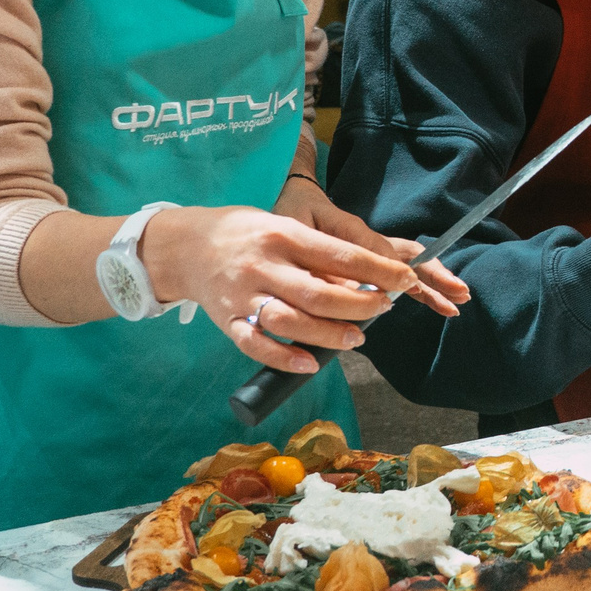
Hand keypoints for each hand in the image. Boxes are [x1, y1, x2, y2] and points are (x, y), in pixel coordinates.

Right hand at [137, 204, 435, 375]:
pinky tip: (310, 363)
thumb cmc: (248, 233)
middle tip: (384, 308)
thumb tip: (367, 276)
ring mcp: (243, 295)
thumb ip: (319, 250)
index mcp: (283, 235)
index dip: (378, 271)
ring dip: (329, 335)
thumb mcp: (286, 226)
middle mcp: (264, 266)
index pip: (340, 256)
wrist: (185, 245)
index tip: (404, 279)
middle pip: (320, 294)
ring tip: (356, 338)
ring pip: (291, 322)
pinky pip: (256, 344)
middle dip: (361, 305)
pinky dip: (284, 358)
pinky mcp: (227, 320)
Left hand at [273, 175, 468, 319]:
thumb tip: (350, 288)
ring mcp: (373, 252)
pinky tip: (437, 302)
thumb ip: (319, 259)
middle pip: (411, 257)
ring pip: (411, 266)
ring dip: (435, 284)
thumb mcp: (300, 229)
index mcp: (355, 234)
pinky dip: (421, 289)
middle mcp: (370, 244)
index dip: (400, 272)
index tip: (414, 288)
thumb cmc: (293, 211)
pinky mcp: (368, 263)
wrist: (292, 197)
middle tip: (460, 294)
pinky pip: (399, 276)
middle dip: (436, 276)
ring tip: (458, 301)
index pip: (385, 254)